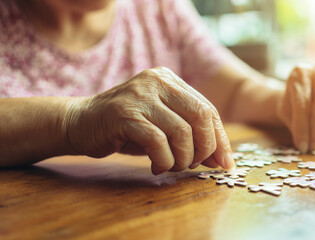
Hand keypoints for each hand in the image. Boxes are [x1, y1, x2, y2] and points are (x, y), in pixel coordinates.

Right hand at [65, 67, 234, 173]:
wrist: (80, 122)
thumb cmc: (127, 128)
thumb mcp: (163, 126)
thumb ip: (191, 136)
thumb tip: (222, 160)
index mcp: (170, 80)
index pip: (208, 110)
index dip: (220, 139)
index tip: (225, 163)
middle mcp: (158, 81)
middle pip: (201, 116)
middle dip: (205, 148)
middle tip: (194, 165)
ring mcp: (140, 96)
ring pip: (182, 132)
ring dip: (183, 158)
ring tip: (172, 166)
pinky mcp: (125, 114)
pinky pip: (158, 143)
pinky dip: (164, 161)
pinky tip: (157, 167)